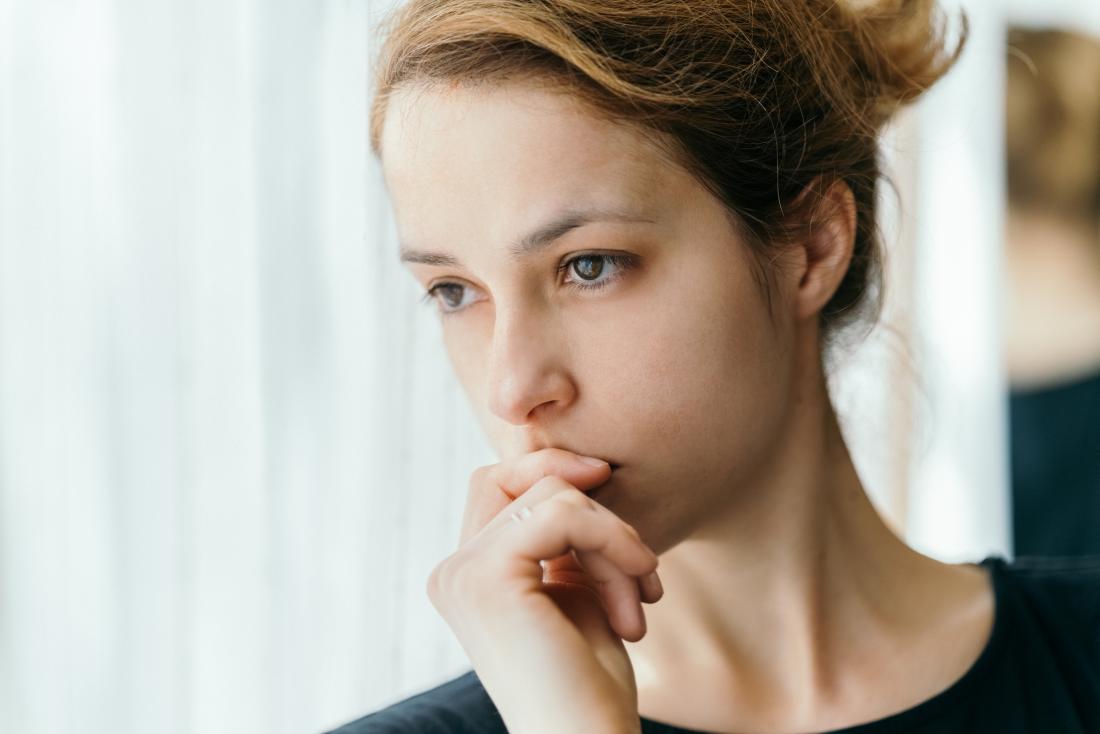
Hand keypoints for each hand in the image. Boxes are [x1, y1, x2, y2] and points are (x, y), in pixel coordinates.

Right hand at [426, 449, 662, 733]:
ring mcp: (463, 572)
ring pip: (554, 494)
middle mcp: (453, 571)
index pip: (502, 485)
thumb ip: (564, 538)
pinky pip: (564, 512)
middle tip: (640, 562)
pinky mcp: (488, 576)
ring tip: (641, 597)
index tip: (616, 505)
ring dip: (616, 539)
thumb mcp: (575, 591)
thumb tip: (582, 469)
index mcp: (466, 575)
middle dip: (590, 504)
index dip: (559, 477)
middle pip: (520, 477)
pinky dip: (615, 540)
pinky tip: (639, 587)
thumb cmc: (588, 684)